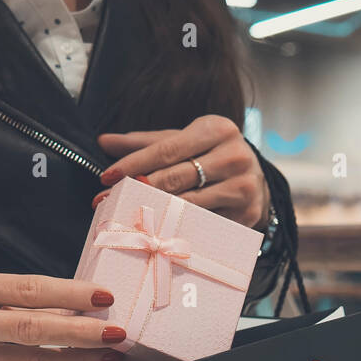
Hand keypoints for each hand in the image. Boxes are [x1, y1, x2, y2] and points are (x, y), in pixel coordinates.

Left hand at [96, 114, 269, 229]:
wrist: (257, 180)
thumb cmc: (212, 157)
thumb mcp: (185, 142)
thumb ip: (147, 143)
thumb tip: (104, 141)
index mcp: (218, 129)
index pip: (167, 149)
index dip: (135, 164)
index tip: (107, 177)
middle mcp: (235, 156)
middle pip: (176, 178)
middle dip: (139, 190)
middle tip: (108, 202)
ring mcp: (243, 187)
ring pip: (189, 204)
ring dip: (155, 212)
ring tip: (128, 216)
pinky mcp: (246, 215)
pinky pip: (204, 225)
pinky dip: (178, 228)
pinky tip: (158, 231)